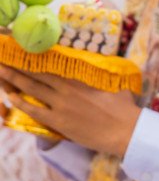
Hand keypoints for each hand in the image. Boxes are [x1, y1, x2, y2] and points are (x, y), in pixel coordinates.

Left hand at [0, 66, 141, 156]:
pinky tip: (11, 97)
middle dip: (18, 65)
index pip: (52, 64)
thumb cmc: (124, 108)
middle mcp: (66, 89)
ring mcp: (61, 105)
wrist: (125, 131)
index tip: (23, 48)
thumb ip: (104, 74)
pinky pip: (34, 111)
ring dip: (13, 80)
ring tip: (0, 71)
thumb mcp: (115, 84)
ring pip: (31, 89)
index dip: (36, 56)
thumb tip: (103, 61)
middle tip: (3, 58)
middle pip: (36, 74)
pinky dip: (21, 103)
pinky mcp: (59, 122)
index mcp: (80, 78)